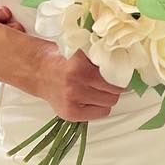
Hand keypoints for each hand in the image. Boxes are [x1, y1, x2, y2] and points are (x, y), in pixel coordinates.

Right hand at [0, 0, 122, 119]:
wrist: (38, 70)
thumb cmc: (61, 58)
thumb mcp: (81, 50)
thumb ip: (100, 55)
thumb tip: (127, 57)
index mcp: (80, 67)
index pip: (114, 77)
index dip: (120, 74)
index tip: (120, 72)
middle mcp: (76, 85)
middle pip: (114, 92)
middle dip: (115, 87)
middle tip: (110, 81)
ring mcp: (72, 101)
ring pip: (108, 104)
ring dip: (107, 97)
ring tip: (99, 89)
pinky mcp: (70, 113)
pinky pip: (99, 113)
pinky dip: (99, 107)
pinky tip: (92, 98)